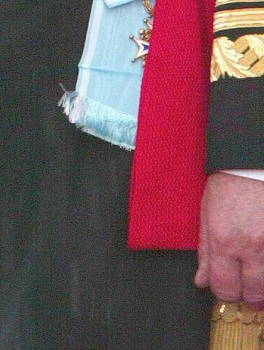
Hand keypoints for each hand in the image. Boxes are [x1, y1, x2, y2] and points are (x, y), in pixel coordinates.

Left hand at [196, 172, 263, 305]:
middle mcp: (251, 247)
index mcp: (224, 239)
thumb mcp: (207, 211)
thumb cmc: (230, 183)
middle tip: (245, 287)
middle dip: (248, 296)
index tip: (225, 287)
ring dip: (263, 287)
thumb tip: (201, 281)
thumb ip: (205, 251)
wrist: (255, 163)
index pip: (224, 287)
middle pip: (253, 295)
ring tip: (255, 273)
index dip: (224, 293)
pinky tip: (263, 261)